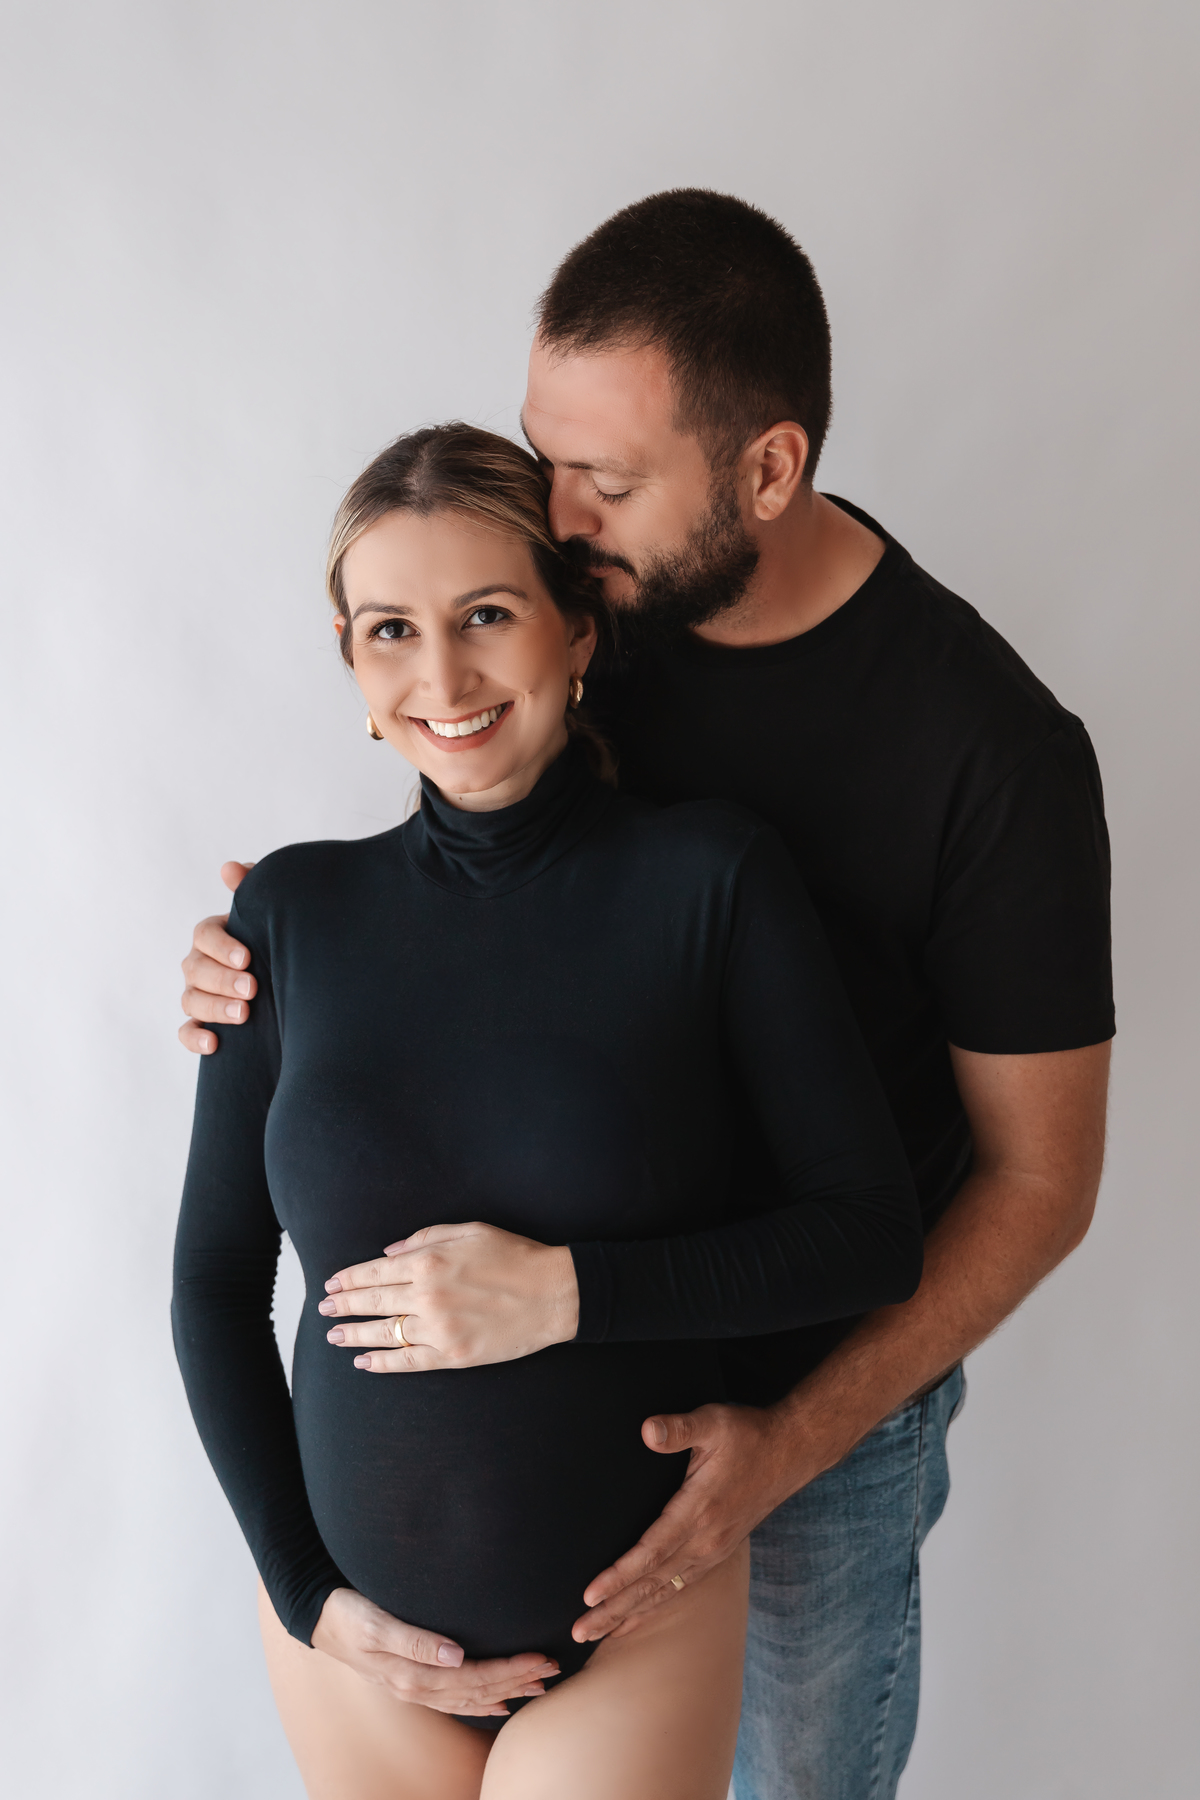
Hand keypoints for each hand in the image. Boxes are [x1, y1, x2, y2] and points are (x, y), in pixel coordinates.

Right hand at [179, 862, 256, 1052]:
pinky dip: (195, 1039)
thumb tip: (230, 867)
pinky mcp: (201, 1024)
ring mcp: (198, 994)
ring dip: (213, 1009)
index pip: (204, 935)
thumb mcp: (267, 915)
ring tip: (243, 1015)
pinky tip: (215, 1044)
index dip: (222, 946)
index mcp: (214, 936)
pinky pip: (187, 1032)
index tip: (247, 957)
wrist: (288, 979)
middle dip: (222, 980)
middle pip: (195, 970)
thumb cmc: (274, 939)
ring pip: (190, 1001)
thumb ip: (251, 889)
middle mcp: (200, 964)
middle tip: (252, 989)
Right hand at [311, 1587, 558, 1715]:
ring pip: (469, 1697)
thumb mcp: (376, 1622)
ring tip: (537, 1685)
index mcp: (412, 1675)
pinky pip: (453, 1698)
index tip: (541, 1658)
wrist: (316, 1617)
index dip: (509, 1670)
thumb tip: (456, 1655)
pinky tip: (498, 1703)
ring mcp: (413, 1687)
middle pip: (477, 1691)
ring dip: (505, 1691)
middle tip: (553, 1670)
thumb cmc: (347, 1613)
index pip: (474, 1677)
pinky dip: (480, 1701)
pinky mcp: (410, 1679)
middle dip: (516, 1681)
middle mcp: (416, 1687)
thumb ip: (414, 1640)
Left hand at [319, 1222, 580, 1370]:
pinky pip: (408, 1362)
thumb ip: (424, 1237)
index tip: (332, 1285)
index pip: (375, 1272)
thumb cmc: (515, 1255)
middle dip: (344, 1306)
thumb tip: (388, 1253)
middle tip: (324, 1309)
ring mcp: (439, 1329)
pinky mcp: (453, 1356)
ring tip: (334, 1336)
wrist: (554, 1293)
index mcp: (429, 1262)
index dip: (349, 1279)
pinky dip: (383, 1363)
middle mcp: (427, 1296)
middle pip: (373, 1302)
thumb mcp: (470, 1230)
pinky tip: (365, 1362)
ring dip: (355, 1335)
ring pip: (384, 1334)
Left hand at [571, 1401, 807, 1643]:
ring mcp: (713, 1550)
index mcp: (700, 1511)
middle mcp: (706, 1540)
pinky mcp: (717, 1551)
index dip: (619, 1576)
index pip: (652, 1553)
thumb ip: (680, 1428)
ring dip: (629, 1613)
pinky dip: (654, 1605)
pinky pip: (680, 1586)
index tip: (589, 1595)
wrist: (790, 1452)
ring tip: (596, 1633)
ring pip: (665, 1590)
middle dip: (614, 1609)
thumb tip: (647, 1430)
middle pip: (653, 1583)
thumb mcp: (714, 1422)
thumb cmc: (748, 1435)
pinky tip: (635, 1616)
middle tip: (578, 1632)